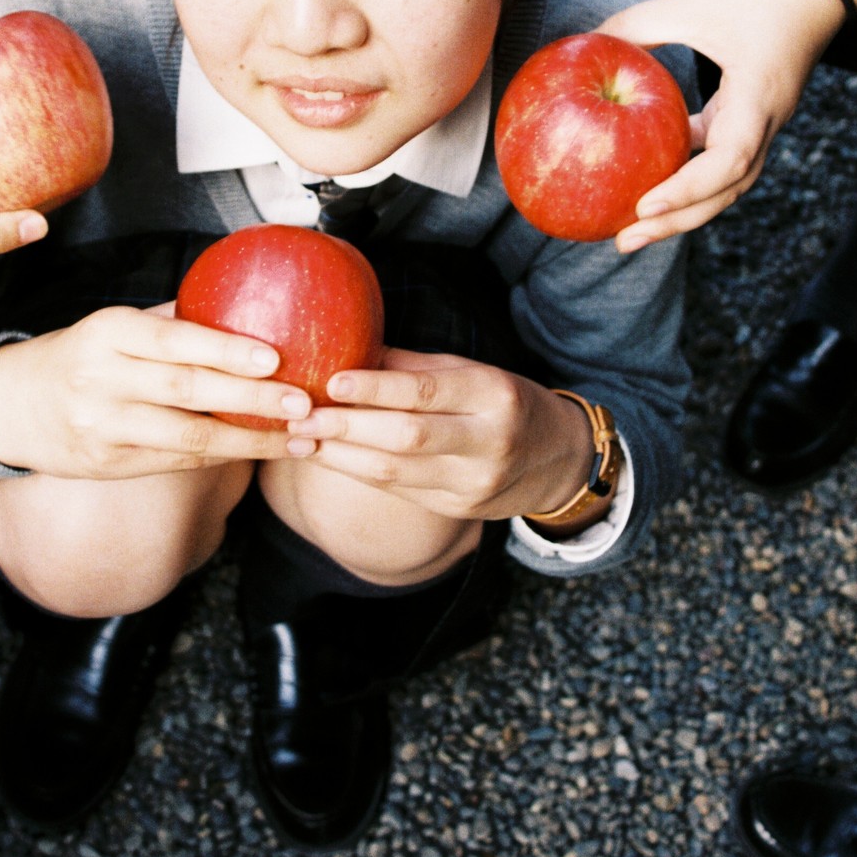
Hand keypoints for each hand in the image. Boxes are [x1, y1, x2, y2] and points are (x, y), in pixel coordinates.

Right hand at [0, 305, 315, 478]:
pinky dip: (222, 457)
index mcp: (107, 332)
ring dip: (250, 440)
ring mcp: (102, 428)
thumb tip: (248, 303)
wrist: (8, 405)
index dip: (225, 350)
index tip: (275, 356)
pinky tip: (261, 450)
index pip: (174, 340)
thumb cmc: (81, 355)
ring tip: (299, 436)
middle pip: (187, 392)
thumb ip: (170, 323)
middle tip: (304, 402)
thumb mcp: (112, 327)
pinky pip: (175, 463)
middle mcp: (101, 380)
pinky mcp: (107, 466)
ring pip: (187, 439)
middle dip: (251, 399)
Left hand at [289, 349, 594, 519]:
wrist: (557, 460)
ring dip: (340, 456)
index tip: (331, 381)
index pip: (426, 392)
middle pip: (405, 437)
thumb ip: (412, 366)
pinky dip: (358, 473)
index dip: (376, 388)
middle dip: (345, 427)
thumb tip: (347, 346)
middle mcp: (487, 441)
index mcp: (492, 394)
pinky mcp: (458, 509)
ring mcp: (473, 482)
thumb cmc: (502, 401)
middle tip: (299, 415)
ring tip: (298, 439)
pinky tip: (327, 457)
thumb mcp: (470, 371)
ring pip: (395, 472)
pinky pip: (399, 490)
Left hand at [596, 0, 847, 249]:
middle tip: (623, 241)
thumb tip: (585, 43)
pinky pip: (721, 155)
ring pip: (726, 181)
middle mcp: (766, 119)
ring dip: (683, 207)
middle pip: (726, 191)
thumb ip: (638, 24)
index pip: (727, 162)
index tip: (643, 204)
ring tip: (633, 226)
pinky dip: (688, 173)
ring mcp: (764, 119)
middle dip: (676, 222)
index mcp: (757, 97)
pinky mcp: (755, 112)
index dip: (686, 190)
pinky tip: (648, 178)